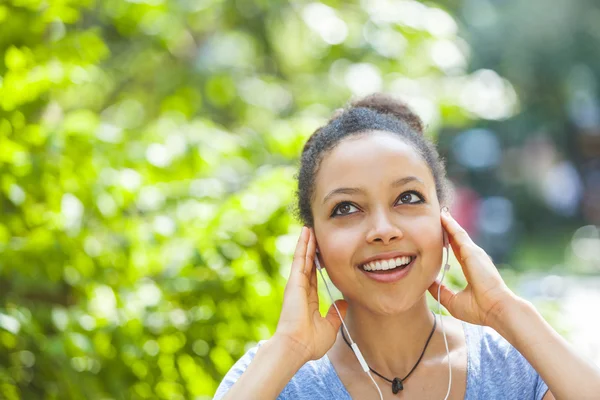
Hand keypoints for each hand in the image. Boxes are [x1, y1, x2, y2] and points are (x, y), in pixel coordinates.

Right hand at [274, 226, 347, 361]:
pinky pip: (301, 259)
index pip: (314, 276)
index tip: (322, 253)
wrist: (297, 346)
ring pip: (304, 258)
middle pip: (308, 264)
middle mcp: (301, 290)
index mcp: (308, 300)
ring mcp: (296, 284)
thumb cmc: (310, 342)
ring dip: (307, 243)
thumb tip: (343, 304)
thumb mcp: (330, 327)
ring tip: (310, 228)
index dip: (318, 264)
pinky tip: (306, 233)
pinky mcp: (294, 282)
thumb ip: (336, 314)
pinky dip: (303, 246)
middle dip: (312, 249)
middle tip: (314, 234)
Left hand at [428, 209, 519, 326]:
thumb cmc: (479, 309)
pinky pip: (458, 235)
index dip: (448, 243)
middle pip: (457, 240)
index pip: (457, 251)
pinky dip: (450, 225)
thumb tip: (427, 282)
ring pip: (458, 234)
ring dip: (448, 223)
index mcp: (471, 269)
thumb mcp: (453, 301)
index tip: (439, 235)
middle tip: (439, 217)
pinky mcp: (473, 252)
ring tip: (439, 213)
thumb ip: (440, 291)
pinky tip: (443, 217)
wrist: (496, 310)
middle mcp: (474, 259)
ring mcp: (475, 254)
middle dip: (448, 229)